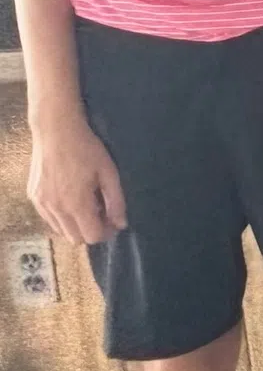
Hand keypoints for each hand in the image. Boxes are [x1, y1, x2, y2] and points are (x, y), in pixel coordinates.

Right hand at [26, 111, 125, 244]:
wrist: (56, 131)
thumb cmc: (87, 149)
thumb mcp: (109, 174)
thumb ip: (116, 202)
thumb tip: (121, 224)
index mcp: (76, 204)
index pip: (92, 236)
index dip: (106, 232)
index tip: (113, 220)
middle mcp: (55, 209)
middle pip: (76, 238)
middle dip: (91, 230)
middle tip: (101, 211)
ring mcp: (41, 204)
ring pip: (61, 231)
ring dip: (76, 225)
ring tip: (86, 203)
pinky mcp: (33, 197)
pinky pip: (49, 218)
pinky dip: (62, 216)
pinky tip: (70, 198)